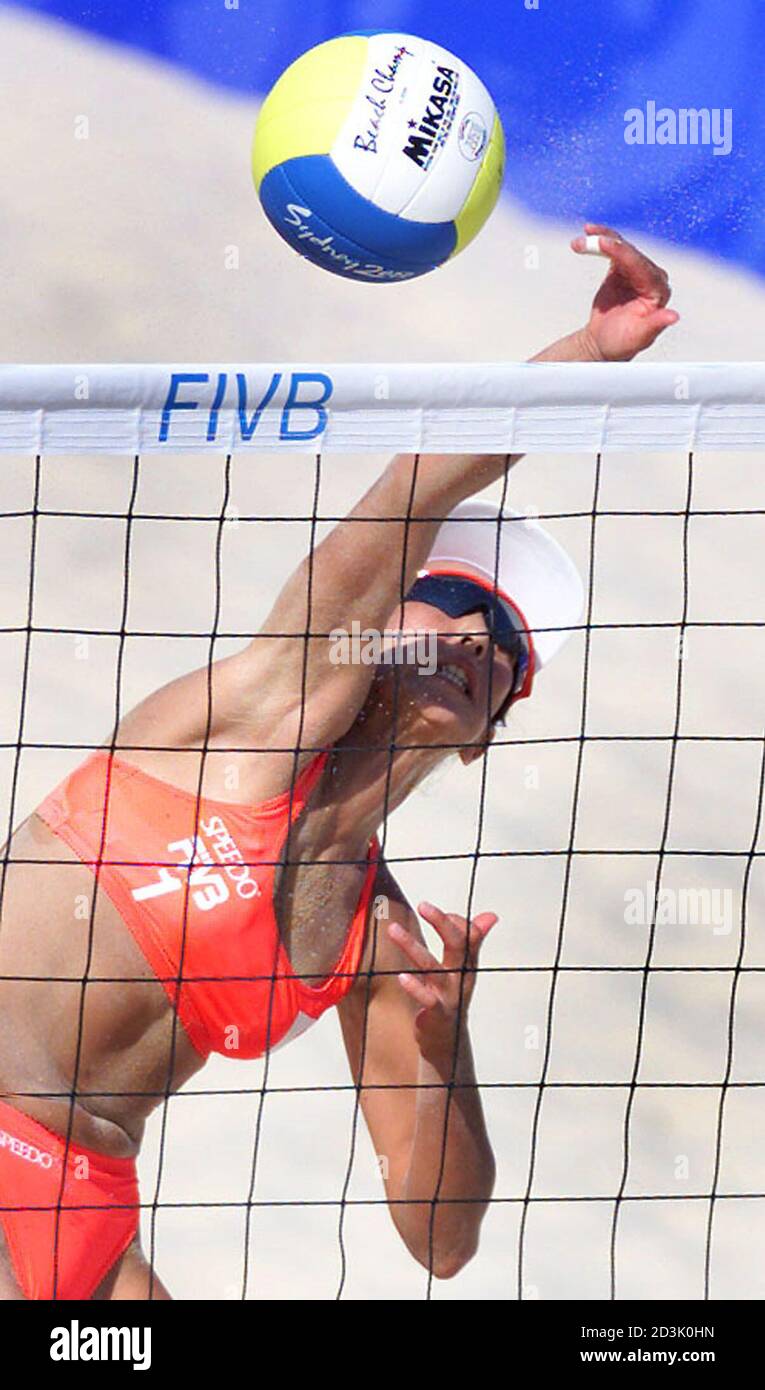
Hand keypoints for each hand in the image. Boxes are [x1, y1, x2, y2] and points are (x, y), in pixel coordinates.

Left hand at [388, 902, 496, 1062]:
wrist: (447, 1045)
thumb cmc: (450, 999)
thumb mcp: (462, 970)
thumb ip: (472, 942)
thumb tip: (491, 916)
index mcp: (466, 964)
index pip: (468, 935)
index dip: (452, 920)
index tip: (430, 909)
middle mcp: (460, 976)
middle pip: (457, 944)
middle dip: (441, 922)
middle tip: (423, 904)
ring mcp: (449, 995)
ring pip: (432, 966)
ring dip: (411, 946)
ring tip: (393, 929)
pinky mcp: (436, 1014)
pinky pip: (427, 998)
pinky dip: (415, 987)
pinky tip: (401, 977)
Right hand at [571, 223, 678, 361]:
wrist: (603, 342)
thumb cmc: (622, 343)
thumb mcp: (638, 337)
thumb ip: (655, 325)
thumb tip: (673, 317)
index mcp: (659, 291)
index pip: (641, 267)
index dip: (622, 253)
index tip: (603, 244)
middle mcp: (651, 277)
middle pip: (630, 253)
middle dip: (609, 244)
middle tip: (588, 240)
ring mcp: (637, 270)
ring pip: (621, 246)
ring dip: (601, 239)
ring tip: (582, 240)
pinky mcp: (623, 267)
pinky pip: (612, 249)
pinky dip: (599, 242)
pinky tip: (588, 233)